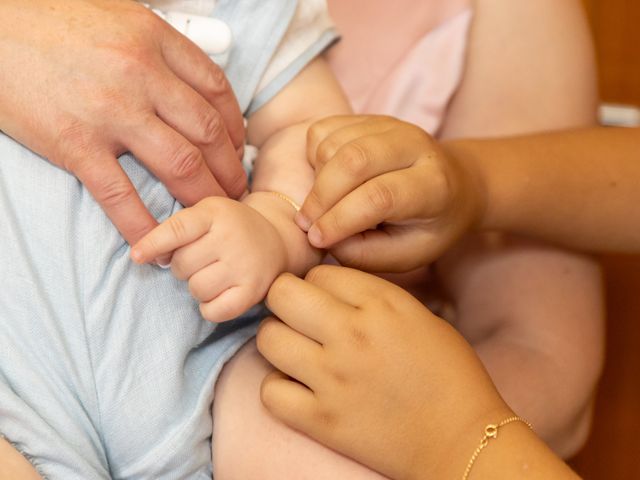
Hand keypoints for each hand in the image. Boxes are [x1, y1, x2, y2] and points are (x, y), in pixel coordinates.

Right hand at [0, 0, 245, 244]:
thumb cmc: (48, 18)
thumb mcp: (116, 15)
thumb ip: (157, 48)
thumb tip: (188, 84)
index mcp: (154, 39)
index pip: (216, 91)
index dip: (235, 126)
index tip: (237, 146)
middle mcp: (141, 74)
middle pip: (207, 133)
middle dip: (230, 169)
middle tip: (236, 191)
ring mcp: (110, 111)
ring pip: (180, 165)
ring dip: (204, 197)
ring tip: (212, 215)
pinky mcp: (75, 143)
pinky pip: (120, 194)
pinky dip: (142, 223)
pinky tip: (154, 241)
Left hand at [130, 197, 286, 321]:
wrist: (277, 239)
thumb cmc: (230, 227)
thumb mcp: (206, 214)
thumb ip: (176, 229)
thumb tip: (147, 257)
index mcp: (215, 213)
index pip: (177, 230)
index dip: (153, 244)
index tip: (136, 256)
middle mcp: (231, 237)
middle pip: (181, 265)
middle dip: (184, 266)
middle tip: (201, 260)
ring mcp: (244, 265)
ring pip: (196, 289)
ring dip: (198, 287)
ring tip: (213, 274)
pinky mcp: (253, 291)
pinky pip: (214, 311)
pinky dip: (210, 307)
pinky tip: (219, 293)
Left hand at [257, 265, 511, 479]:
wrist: (463, 440)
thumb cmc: (450, 376)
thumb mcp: (420, 317)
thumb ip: (374, 297)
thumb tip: (331, 289)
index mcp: (382, 304)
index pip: (319, 272)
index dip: (318, 283)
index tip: (325, 299)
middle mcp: (351, 334)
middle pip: (282, 294)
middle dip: (285, 299)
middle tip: (297, 316)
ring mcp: (333, 378)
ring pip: (268, 338)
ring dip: (278, 340)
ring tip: (295, 350)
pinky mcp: (321, 419)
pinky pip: (270, 391)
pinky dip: (279, 388)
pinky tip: (298, 387)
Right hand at [296, 115, 483, 270]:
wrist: (454, 184)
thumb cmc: (427, 227)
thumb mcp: (407, 255)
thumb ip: (364, 253)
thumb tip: (322, 236)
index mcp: (434, 185)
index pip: (380, 196)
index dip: (341, 219)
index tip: (317, 239)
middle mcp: (414, 145)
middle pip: (354, 161)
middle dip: (320, 197)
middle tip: (306, 224)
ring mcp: (389, 125)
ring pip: (333, 145)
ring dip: (316, 181)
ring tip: (323, 206)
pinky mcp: (366, 117)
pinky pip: (322, 131)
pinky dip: (313, 159)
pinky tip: (327, 179)